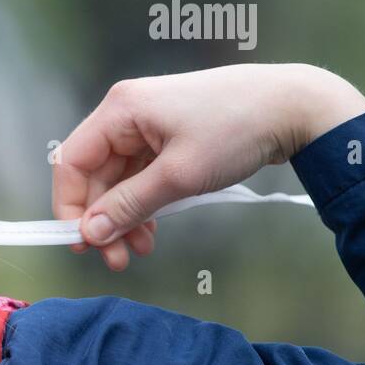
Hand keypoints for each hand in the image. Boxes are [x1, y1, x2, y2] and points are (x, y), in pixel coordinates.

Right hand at [52, 64, 364, 270]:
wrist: (295, 106)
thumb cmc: (235, 129)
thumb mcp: (179, 175)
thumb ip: (129, 205)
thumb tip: (89, 233)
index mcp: (120, 110)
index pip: (72, 161)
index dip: (70, 205)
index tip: (82, 243)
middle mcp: (126, 114)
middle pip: (94, 174)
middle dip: (103, 218)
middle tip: (116, 259)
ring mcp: (148, 125)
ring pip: (119, 179)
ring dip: (124, 216)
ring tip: (140, 250)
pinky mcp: (168, 136)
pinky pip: (141, 175)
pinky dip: (143, 204)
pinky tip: (152, 230)